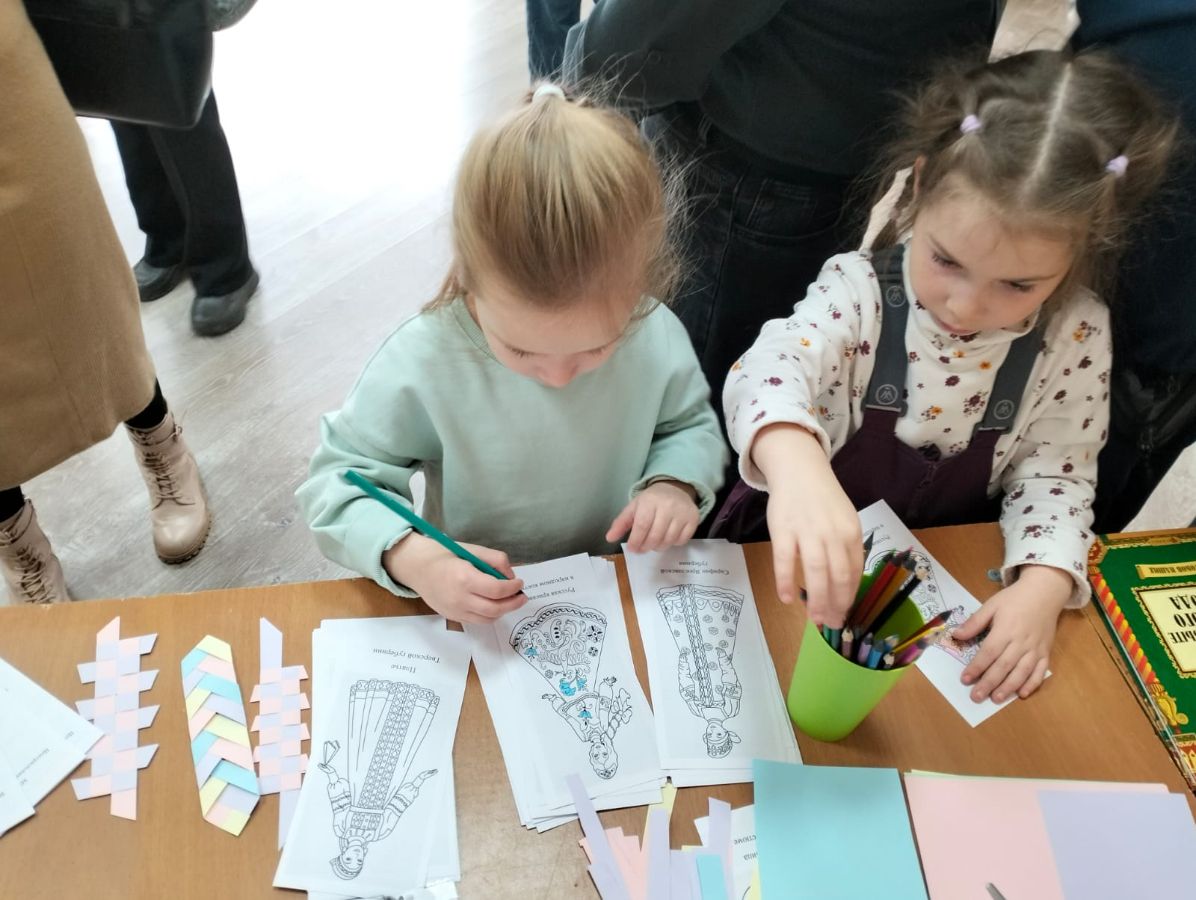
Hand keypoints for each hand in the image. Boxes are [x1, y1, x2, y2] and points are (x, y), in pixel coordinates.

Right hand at [383, 533, 525, 624]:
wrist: (417, 567)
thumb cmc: (445, 554)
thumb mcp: (472, 550)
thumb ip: (495, 560)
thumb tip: (511, 576)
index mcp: (464, 577)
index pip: (497, 590)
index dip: (513, 588)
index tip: (520, 583)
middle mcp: (460, 598)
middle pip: (495, 609)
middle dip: (513, 604)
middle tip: (521, 596)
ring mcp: (454, 610)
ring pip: (487, 619)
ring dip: (503, 611)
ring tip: (510, 601)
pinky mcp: (452, 617)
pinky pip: (477, 621)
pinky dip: (490, 615)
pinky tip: (494, 605)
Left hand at [607, 481, 698, 551]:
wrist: (675, 488)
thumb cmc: (651, 500)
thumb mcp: (634, 507)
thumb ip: (621, 523)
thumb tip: (609, 538)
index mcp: (649, 501)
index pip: (642, 526)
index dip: (636, 541)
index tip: (632, 548)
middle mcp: (668, 506)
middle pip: (655, 535)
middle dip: (646, 546)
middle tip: (642, 548)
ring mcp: (682, 513)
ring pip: (669, 540)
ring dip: (658, 547)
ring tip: (653, 543)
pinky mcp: (694, 519)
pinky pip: (682, 540)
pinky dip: (673, 543)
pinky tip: (667, 538)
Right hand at [753, 424, 860, 625]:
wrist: (799, 469)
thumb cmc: (822, 499)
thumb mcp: (844, 520)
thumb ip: (846, 548)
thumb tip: (844, 583)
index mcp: (851, 532)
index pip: (854, 571)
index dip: (850, 596)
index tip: (846, 614)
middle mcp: (832, 533)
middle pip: (838, 577)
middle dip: (836, 605)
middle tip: (832, 625)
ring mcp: (807, 532)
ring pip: (815, 573)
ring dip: (816, 600)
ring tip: (815, 619)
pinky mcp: (783, 530)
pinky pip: (785, 561)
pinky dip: (786, 582)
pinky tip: (787, 599)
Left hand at [955, 565, 1070, 702]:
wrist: (1044, 592)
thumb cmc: (1014, 599)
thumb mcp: (991, 605)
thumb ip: (975, 622)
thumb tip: (956, 635)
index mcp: (1005, 629)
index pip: (988, 653)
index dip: (976, 667)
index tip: (965, 680)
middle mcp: (1021, 642)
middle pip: (1003, 666)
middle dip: (989, 683)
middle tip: (976, 697)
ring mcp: (1035, 649)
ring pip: (1022, 672)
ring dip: (1009, 687)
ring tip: (996, 698)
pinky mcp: (1046, 652)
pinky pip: (1040, 671)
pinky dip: (1033, 684)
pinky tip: (1023, 694)